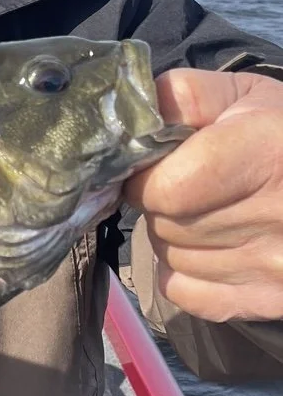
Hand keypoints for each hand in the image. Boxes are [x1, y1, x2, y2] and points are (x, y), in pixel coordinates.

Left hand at [123, 68, 282, 322]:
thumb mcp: (242, 96)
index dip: (147, 177)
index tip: (157, 164)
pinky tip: (209, 244)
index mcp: (268, 157)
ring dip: (171, 234)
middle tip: (188, 185)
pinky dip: (183, 270)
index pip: (166, 190)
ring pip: (171, 258)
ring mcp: (275, 267)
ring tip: (205, 210)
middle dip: (159, 203)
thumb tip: (127, 122)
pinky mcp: (271, 299)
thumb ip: (182, 98)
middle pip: (165, 225)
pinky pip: (186, 294)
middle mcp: (276, 218)